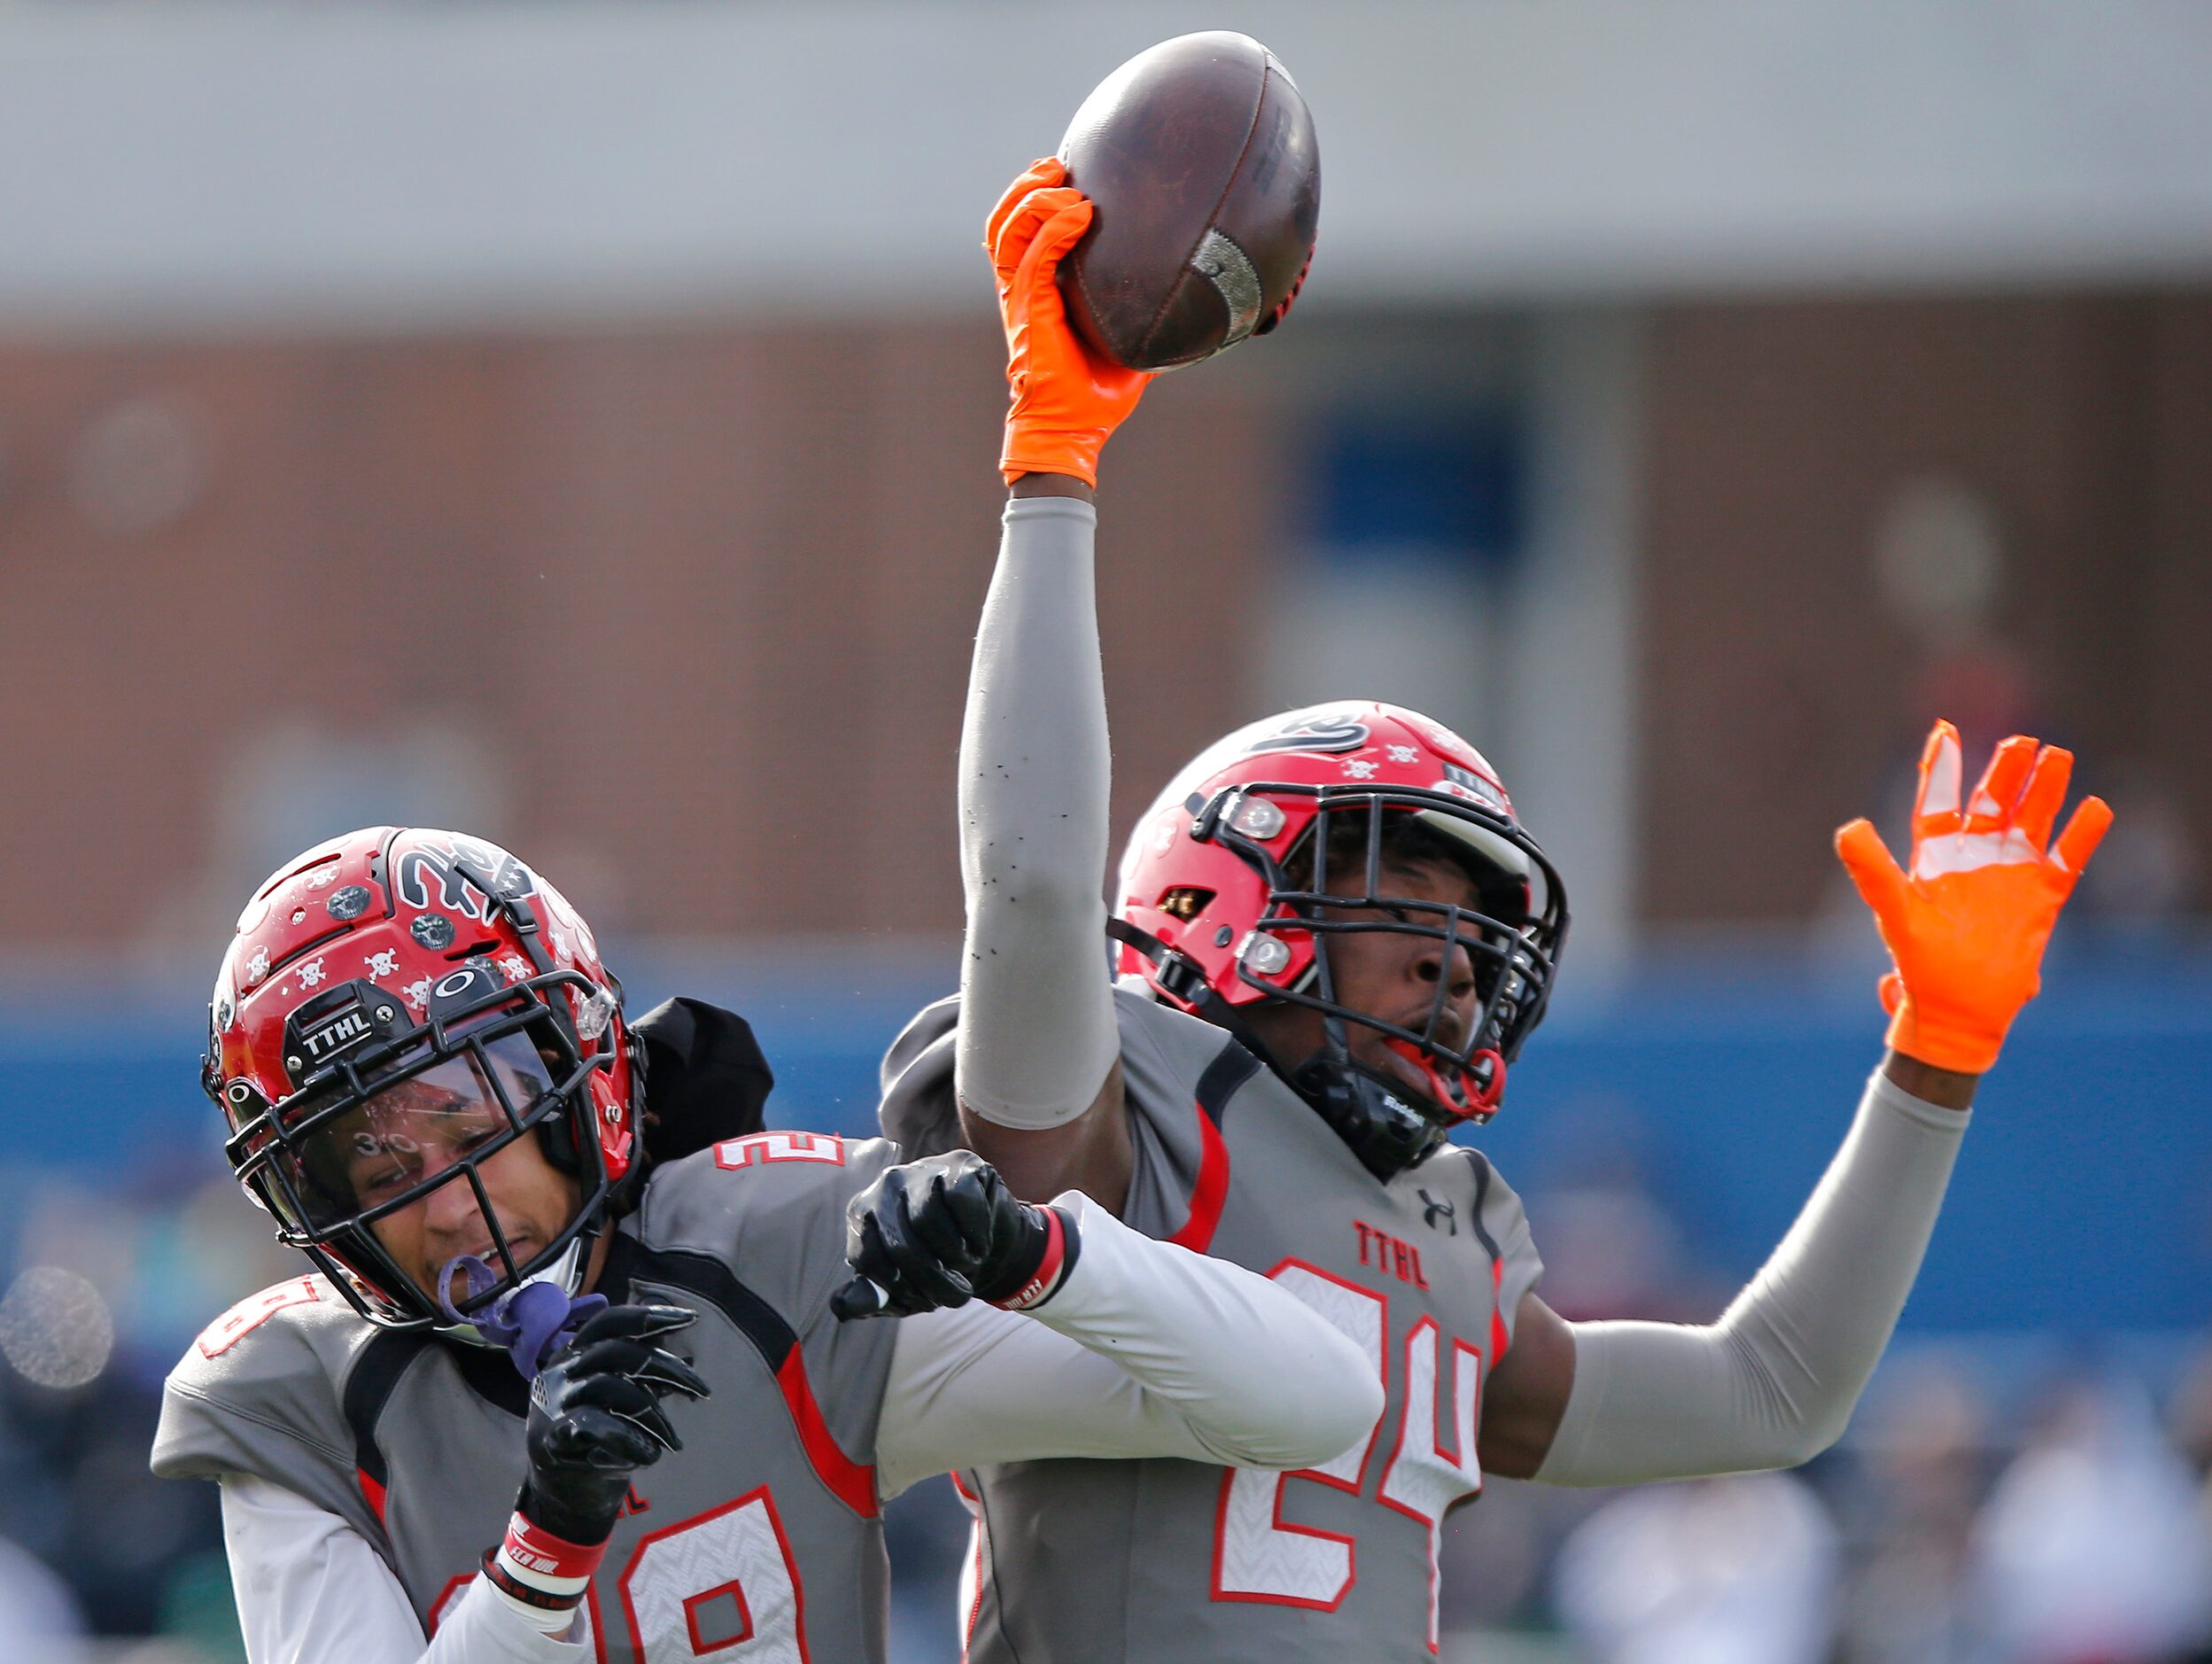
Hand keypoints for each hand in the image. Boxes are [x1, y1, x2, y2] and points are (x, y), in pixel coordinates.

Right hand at [518, 1304, 708, 1544]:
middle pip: (620, 1352)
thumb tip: (691, 1360)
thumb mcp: (624, 1405)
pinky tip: (649, 1454)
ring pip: (613, 1387)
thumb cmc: (599, 1441)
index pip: (611, 1321)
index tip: (692, 1318)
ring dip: (654, 1416)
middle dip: (669, 1369)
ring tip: (673, 1441)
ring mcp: (552, 1403)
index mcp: (575, 1354)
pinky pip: (595, 1424)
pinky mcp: (551, 1437)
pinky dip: (629, 1437)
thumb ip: (648, 1381)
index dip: (649, 1316)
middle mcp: (560, 1371)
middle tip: (703, 1390)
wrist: (565, 1496)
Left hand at [832, 1151, 1064, 1319]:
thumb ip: (870, 1296)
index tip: (923, 1304)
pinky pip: (962, 1202)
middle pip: (900, 1244)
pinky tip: (980, 1242)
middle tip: (956, 1297)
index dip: (899, 1290)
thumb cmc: (937, 1262)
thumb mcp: (902, 1287)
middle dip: (933, 1282)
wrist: (988, 1239)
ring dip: (957, 1257)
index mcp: (862, 1213)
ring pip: (930, 1222)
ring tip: (968, 1264)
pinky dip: (976, 1233)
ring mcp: (923, 1168)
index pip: (868, 1258)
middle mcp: (886, 1185)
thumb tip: (839, 1308)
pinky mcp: (960, 1163)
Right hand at [988, 158, 1152, 487]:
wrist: (1073, 433)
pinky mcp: (1029, 313)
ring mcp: (1021, 301)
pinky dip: (1053, 229)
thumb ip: (1152, 317)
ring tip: (1061, 180)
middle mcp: (1022, 292)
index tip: (1068, 175)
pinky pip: (1034, 259)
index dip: (1036, 199)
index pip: (1023, 234)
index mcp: (1037, 294)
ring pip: (1007, 231)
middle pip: (1004, 222)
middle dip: (1026, 186)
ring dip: (1033, 198)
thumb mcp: (1132, 343)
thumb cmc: (1098, 396)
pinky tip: (1079, 213)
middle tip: (1056, 165)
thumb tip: (1207, 305)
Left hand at [1836, 721, 2111, 1073]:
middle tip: (2019, 740)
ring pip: (2031, 821)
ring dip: (2044, 789)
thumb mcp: (1895, 914)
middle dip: (2004, 771)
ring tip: (2056, 753)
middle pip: (1991, 802)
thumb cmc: (1921, 966)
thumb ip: (1873, 871)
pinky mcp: (2041, 898)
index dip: (1942, 766)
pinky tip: (2095, 806)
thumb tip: (1848, 827)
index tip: (1944, 728)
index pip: (1937, 801)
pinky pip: (2067, 859)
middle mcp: (1973, 859)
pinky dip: (2082, 835)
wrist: (1957, 1013)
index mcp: (1933, 858)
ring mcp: (2009, 875)